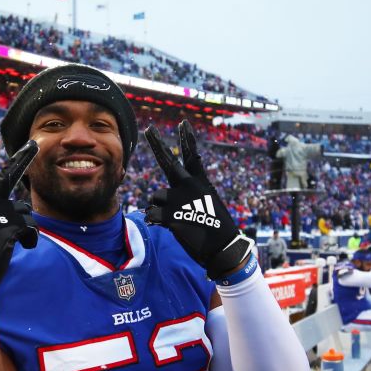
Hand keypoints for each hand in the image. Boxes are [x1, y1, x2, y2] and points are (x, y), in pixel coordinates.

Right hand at [0, 132, 38, 300]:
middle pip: (8, 175)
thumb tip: (14, 208)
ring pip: (24, 210)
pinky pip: (31, 227)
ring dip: (22, 224)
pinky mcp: (12, 223)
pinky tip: (20, 247)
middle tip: (33, 143)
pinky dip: (29, 239)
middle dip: (23, 157)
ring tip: (8, 241)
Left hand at [143, 121, 252, 278]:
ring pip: (155, 196)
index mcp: (200, 182)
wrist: (221, 246)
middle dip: (157, 144)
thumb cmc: (213, 227)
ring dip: (159, 207)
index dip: (187, 139)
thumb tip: (165, 196)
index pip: (193, 156)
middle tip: (149, 129)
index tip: (183, 123)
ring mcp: (179, 199)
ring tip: (176, 219)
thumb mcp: (206, 203)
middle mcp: (188, 185)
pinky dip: (156, 220)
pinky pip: (151, 213)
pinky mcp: (171, 215)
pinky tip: (167, 226)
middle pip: (168, 162)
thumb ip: (187, 194)